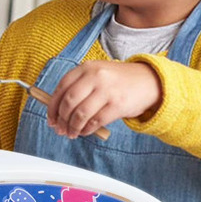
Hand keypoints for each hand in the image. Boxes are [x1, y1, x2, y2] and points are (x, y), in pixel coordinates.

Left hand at [46, 61, 161, 138]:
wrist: (149, 81)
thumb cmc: (117, 81)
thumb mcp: (96, 75)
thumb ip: (78, 88)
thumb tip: (56, 112)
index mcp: (86, 68)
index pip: (61, 88)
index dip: (53, 107)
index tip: (51, 119)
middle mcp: (96, 76)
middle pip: (69, 102)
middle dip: (61, 119)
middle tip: (59, 129)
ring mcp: (107, 90)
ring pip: (80, 114)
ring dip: (72, 127)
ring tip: (71, 133)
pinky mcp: (118, 104)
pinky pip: (95, 121)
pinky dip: (86, 130)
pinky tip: (84, 132)